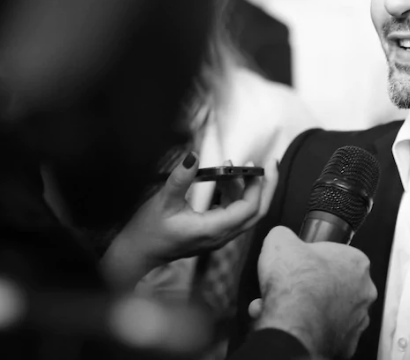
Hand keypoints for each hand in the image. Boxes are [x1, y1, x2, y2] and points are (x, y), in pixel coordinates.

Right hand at [101, 152, 275, 289]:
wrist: (138, 253)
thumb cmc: (148, 231)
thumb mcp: (163, 201)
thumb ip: (181, 179)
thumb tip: (193, 156)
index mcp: (213, 230)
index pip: (248, 209)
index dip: (257, 187)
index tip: (257, 165)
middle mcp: (221, 236)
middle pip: (257, 213)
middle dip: (267, 188)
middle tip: (271, 164)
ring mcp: (219, 236)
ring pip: (246, 213)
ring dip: (248, 189)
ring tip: (239, 165)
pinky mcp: (214, 232)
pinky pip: (233, 212)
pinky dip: (235, 194)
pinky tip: (225, 179)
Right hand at [249, 226, 376, 359]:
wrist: (292, 326)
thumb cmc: (294, 285)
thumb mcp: (280, 240)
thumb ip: (284, 234)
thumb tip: (281, 236)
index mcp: (356, 262)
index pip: (334, 255)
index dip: (311, 258)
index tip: (299, 264)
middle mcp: (364, 291)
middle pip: (332, 284)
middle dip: (308, 286)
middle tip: (288, 287)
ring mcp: (357, 320)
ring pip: (327, 310)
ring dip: (305, 308)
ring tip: (279, 307)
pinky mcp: (346, 344)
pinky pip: (323, 333)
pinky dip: (307, 329)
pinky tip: (286, 324)